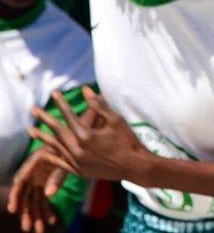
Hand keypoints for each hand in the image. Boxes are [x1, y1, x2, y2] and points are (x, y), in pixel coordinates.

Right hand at [7, 149, 63, 232]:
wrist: (80, 141)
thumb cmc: (71, 146)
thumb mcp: (67, 158)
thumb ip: (57, 176)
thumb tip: (49, 195)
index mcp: (35, 161)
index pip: (21, 180)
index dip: (15, 195)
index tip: (13, 209)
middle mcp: (34, 171)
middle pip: (26, 193)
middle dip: (26, 212)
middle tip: (27, 228)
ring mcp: (39, 178)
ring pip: (34, 199)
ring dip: (36, 215)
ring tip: (39, 230)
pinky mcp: (46, 183)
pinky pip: (43, 199)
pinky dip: (47, 209)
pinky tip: (52, 220)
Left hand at [28, 87, 151, 182]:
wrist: (135, 166)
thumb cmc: (128, 140)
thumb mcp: (115, 119)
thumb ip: (99, 105)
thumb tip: (85, 90)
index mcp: (86, 135)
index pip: (69, 115)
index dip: (61, 103)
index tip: (54, 93)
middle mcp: (78, 149)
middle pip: (57, 131)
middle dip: (44, 119)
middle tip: (33, 109)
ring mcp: (77, 162)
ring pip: (56, 147)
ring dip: (43, 138)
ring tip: (31, 130)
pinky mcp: (80, 171)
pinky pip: (61, 163)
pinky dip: (52, 157)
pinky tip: (44, 152)